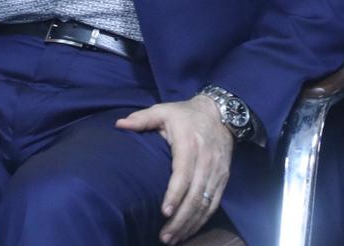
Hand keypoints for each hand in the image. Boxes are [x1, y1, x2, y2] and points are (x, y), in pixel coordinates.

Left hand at [116, 94, 232, 243]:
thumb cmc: (185, 114)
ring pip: (206, 204)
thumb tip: (119, 125)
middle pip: (196, 195)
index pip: (184, 174)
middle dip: (181, 218)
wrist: (220, 113)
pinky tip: (189, 230)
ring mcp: (217, 171)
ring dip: (191, 224)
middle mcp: (206, 160)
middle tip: (164, 236)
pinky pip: (214, 204)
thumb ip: (142, 119)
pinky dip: (202, 220)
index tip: (164, 212)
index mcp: (189, 144)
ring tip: (173, 238)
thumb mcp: (163, 110)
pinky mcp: (223, 179)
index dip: (175, 194)